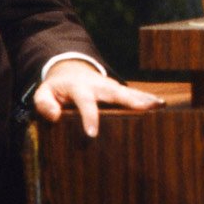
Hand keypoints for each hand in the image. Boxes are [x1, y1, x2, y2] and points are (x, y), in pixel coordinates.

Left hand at [31, 59, 164, 137]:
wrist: (69, 70)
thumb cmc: (57, 88)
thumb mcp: (44, 93)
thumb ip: (45, 104)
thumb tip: (54, 116)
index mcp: (79, 87)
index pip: (85, 102)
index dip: (89, 117)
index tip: (92, 134)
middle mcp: (99, 85)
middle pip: (116, 92)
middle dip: (131, 100)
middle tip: (146, 109)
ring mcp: (111, 86)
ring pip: (128, 92)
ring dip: (144, 98)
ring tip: (160, 105)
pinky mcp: (118, 89)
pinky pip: (133, 94)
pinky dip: (147, 99)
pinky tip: (160, 105)